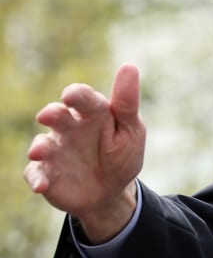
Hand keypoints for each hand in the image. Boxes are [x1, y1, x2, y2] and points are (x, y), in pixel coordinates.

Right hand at [25, 64, 145, 242]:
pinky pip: (36, 173)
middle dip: (52, 114)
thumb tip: (129, 66)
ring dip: (40, 147)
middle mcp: (69, 128)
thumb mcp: (131, 130)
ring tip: (39, 152)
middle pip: (56, 115)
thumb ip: (127, 103)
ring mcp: (55, 151)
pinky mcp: (46, 174)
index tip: (71, 96)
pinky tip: (42, 185)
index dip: (76, 95)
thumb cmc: (122, 154)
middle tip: (49, 115)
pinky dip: (36, 178)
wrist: (111, 191)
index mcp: (92, 114)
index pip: (82, 98)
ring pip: (42, 144)